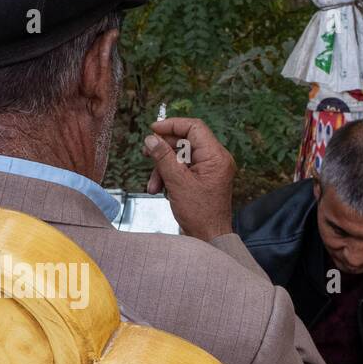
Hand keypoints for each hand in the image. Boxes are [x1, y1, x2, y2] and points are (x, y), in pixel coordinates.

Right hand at [143, 116, 235, 240]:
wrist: (209, 238)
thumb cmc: (200, 214)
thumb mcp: (177, 183)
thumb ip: (163, 158)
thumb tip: (151, 139)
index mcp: (216, 156)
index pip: (194, 128)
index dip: (172, 125)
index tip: (153, 129)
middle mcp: (216, 159)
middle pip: (185, 142)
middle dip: (164, 150)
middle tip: (145, 153)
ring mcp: (211, 169)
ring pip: (181, 157)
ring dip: (163, 168)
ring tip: (152, 185)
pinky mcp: (204, 178)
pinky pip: (184, 168)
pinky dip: (170, 176)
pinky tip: (159, 189)